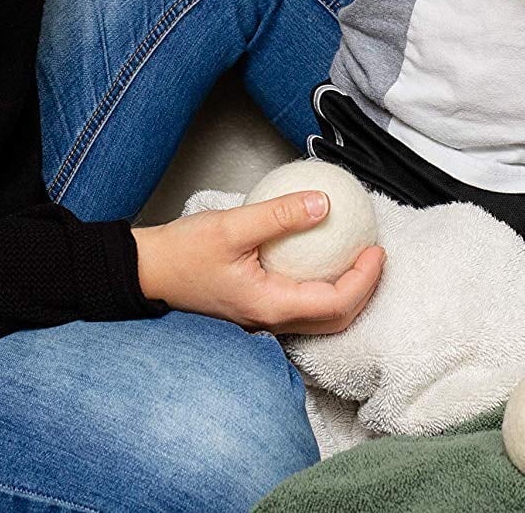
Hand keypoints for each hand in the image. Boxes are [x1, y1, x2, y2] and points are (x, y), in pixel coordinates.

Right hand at [132, 190, 385, 334]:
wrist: (147, 271)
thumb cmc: (183, 251)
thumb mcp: (233, 224)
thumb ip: (279, 214)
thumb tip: (324, 203)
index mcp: (270, 306)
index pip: (335, 305)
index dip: (364, 281)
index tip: (376, 250)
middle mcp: (270, 321)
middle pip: (334, 319)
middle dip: (364, 292)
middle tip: (375, 254)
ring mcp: (262, 319)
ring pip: (318, 317)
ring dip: (345, 292)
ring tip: (356, 256)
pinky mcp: (255, 308)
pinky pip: (300, 305)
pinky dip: (322, 288)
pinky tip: (321, 258)